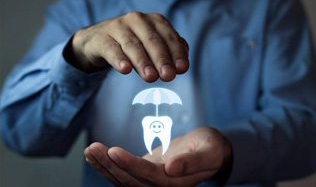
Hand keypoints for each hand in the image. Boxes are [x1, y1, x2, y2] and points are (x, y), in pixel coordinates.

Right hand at [70, 12, 188, 81]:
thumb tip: (181, 66)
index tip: (182, 69)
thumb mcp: (152, 46)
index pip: (169, 38)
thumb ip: (169, 52)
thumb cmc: (133, 44)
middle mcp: (137, 20)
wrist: (98, 40)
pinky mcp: (101, 38)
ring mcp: (118, 27)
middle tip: (168, 76)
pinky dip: (119, 59)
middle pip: (152, 41)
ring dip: (143, 62)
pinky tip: (124, 69)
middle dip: (162, 59)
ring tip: (150, 77)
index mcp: (155, 21)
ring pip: (133, 45)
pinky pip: (111, 49)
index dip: (177, 53)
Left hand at [84, 127, 231, 185]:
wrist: (208, 150)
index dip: (130, 165)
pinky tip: (95, 155)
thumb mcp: (208, 151)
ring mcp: (150, 180)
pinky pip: (124, 172)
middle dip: (110, 165)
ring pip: (123, 179)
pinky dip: (108, 165)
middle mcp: (159, 186)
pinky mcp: (145, 172)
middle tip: (93, 147)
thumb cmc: (210, 148)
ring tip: (90, 150)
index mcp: (174, 183)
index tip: (113, 151)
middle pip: (130, 180)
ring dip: (104, 165)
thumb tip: (172, 168)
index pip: (148, 177)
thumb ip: (192, 162)